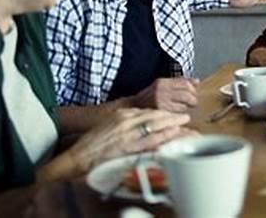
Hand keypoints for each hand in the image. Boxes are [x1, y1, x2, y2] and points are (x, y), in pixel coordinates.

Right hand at [68, 108, 195, 173]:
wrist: (80, 155)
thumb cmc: (93, 143)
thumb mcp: (110, 124)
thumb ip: (126, 121)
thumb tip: (141, 120)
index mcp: (123, 114)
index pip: (148, 111)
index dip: (163, 114)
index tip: (172, 115)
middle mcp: (127, 121)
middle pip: (156, 116)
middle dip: (172, 117)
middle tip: (185, 118)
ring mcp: (129, 134)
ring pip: (156, 127)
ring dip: (173, 127)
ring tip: (185, 126)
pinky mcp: (129, 147)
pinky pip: (151, 142)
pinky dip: (163, 139)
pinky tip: (172, 139)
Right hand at [129, 77, 198, 112]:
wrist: (134, 107)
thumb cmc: (150, 96)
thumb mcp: (163, 85)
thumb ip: (179, 82)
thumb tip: (196, 81)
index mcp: (163, 83)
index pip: (185, 83)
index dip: (193, 89)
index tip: (193, 93)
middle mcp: (161, 92)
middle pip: (187, 95)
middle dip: (193, 100)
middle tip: (193, 103)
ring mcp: (161, 103)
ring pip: (183, 106)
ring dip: (187, 108)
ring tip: (185, 109)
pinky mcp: (161, 114)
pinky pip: (177, 115)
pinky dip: (180, 115)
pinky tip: (178, 115)